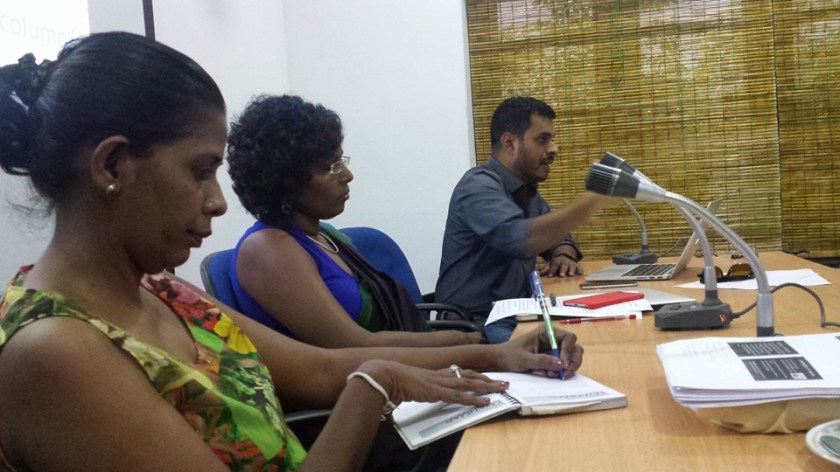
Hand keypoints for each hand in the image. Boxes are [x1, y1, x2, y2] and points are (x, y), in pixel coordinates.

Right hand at [358, 360, 507, 406]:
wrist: (385, 375)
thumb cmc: (392, 379)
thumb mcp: (408, 384)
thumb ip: (415, 388)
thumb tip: (414, 392)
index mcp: (434, 373)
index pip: (459, 372)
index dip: (474, 375)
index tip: (486, 376)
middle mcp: (440, 375)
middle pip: (470, 375)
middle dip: (488, 378)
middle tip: (503, 381)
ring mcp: (440, 382)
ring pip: (470, 383)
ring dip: (487, 386)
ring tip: (502, 388)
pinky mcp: (438, 391)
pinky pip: (460, 396)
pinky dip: (474, 399)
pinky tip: (484, 401)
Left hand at [492, 326, 583, 377]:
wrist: (499, 362)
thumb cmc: (508, 356)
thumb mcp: (524, 359)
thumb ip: (542, 360)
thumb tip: (561, 364)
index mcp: (546, 333)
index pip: (568, 337)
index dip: (569, 350)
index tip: (563, 363)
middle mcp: (553, 340)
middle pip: (574, 348)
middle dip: (572, 361)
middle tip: (564, 374)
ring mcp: (554, 350)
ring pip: (571, 358)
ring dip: (566, 368)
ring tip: (554, 375)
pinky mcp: (552, 360)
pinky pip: (563, 366)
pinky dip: (560, 372)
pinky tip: (549, 375)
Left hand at [543, 247, 582, 277]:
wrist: (564, 255)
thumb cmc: (556, 263)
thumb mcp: (550, 265)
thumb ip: (545, 270)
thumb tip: (537, 273)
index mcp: (557, 261)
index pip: (554, 265)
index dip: (552, 270)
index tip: (550, 275)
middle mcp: (564, 261)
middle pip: (563, 265)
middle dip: (562, 270)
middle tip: (561, 275)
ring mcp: (571, 263)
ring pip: (572, 266)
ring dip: (571, 270)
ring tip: (571, 275)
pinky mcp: (577, 265)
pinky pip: (579, 267)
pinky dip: (580, 270)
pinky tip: (580, 274)